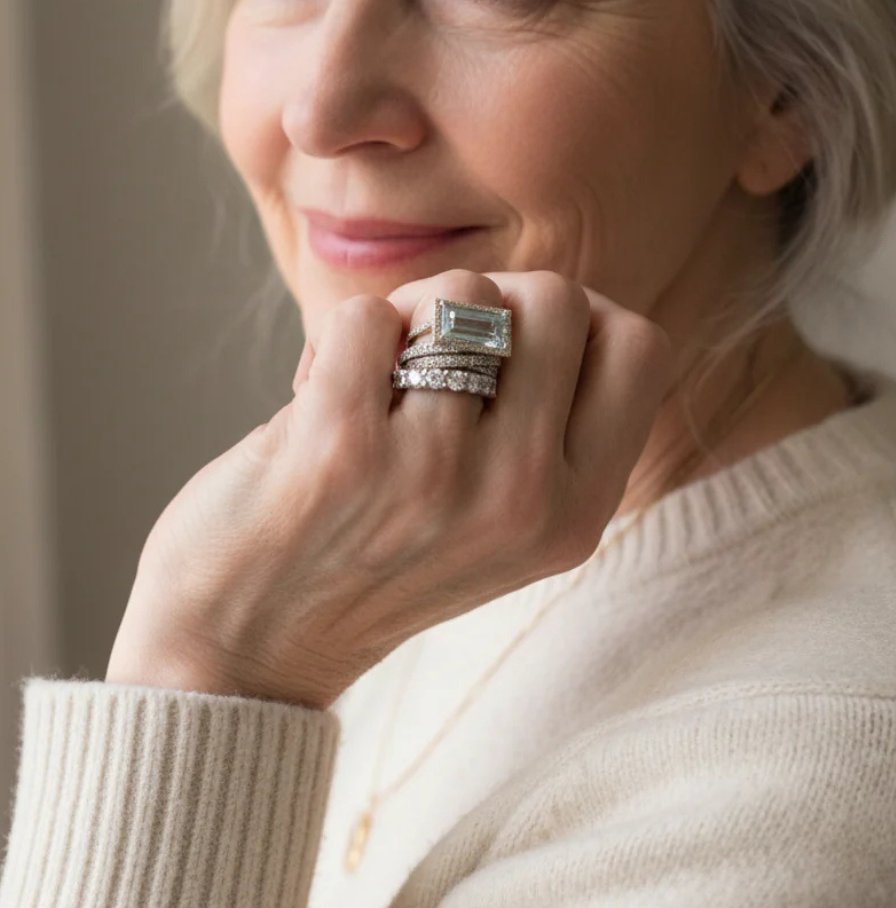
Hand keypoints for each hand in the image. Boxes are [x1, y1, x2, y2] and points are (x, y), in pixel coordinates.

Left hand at [106, 270, 671, 708]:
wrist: (249, 648)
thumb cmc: (378, 558)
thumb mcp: (506, 521)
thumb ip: (550, 424)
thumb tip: (550, 298)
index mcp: (579, 514)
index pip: (640, 347)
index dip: (584, 319)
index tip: (522, 344)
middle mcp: (524, 499)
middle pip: (557, 298)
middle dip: (493, 300)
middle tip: (438, 353)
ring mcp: (436, 476)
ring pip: (463, 292)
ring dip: (411, 313)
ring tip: (378, 373)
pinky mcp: (343, 453)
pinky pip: (368, 316)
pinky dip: (338, 336)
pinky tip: (322, 388)